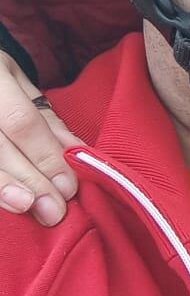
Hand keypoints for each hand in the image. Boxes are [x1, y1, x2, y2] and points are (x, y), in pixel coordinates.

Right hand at [0, 52, 83, 225]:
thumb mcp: (21, 86)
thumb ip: (46, 120)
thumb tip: (76, 155)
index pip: (21, 122)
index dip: (44, 156)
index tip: (68, 186)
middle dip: (29, 179)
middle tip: (53, 210)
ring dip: (2, 188)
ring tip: (25, 206)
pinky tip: (2, 203)